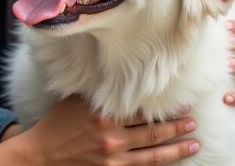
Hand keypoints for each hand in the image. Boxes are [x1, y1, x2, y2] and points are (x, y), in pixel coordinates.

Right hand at [0, 95, 199, 164]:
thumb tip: (125, 77)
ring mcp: (112, 160)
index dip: (165, 108)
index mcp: (106, 115)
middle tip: (194, 123)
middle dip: (176, 128)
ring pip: (151, 156)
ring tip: (193, 144)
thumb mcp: (79, 100)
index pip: (143, 110)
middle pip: (152, 133)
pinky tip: (170, 163)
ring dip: (175, 150)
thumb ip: (103, 92)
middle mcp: (112, 138)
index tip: (183, 102)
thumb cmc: (59, 123)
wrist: (40, 155)